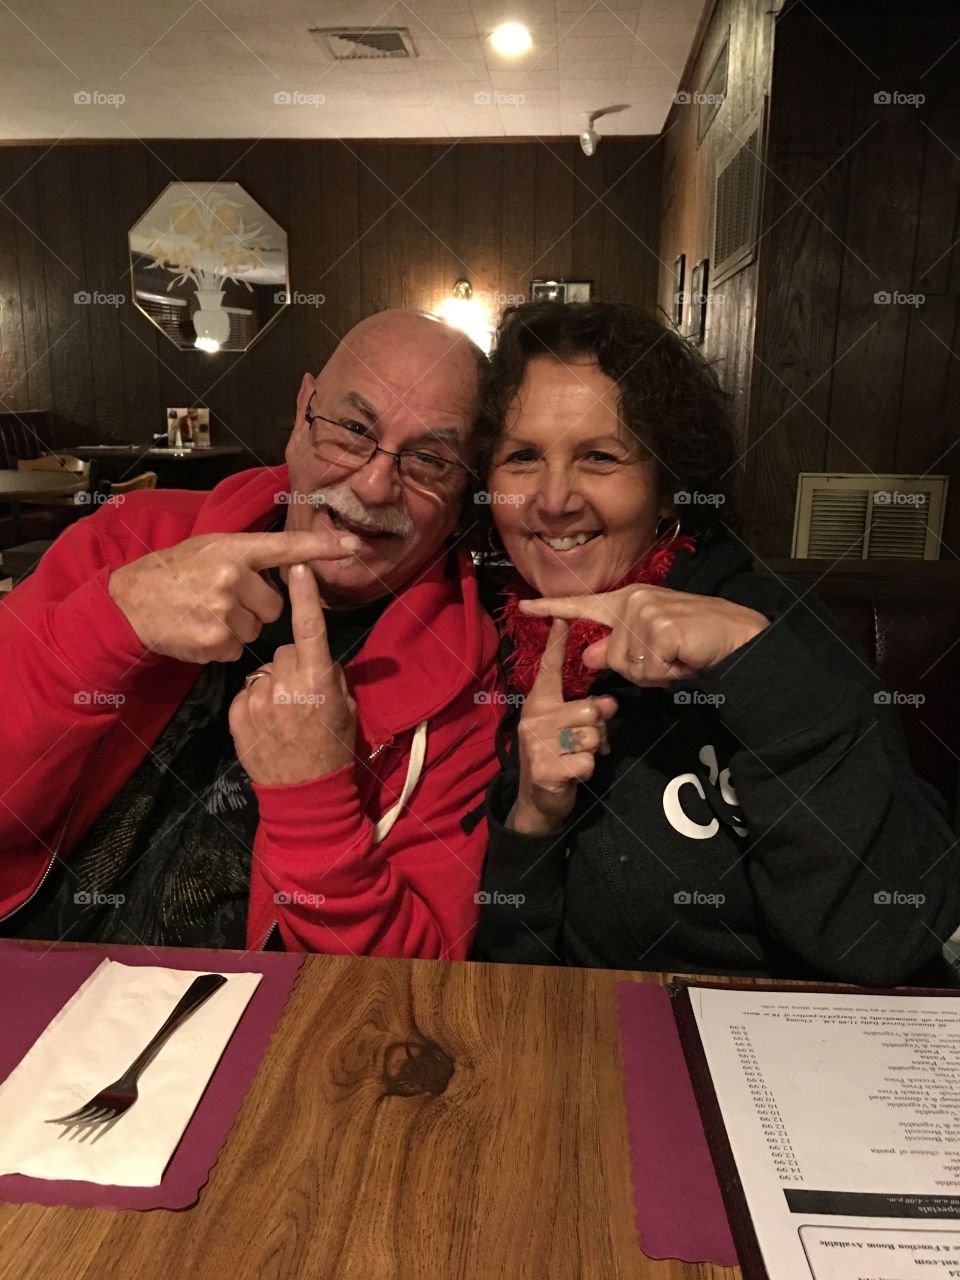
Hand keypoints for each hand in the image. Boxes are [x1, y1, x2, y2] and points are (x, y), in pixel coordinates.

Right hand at [108, 529, 358, 663]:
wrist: (129, 602)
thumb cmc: (173, 572)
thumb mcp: (209, 548)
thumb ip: (249, 554)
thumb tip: (294, 560)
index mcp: (233, 548)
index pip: (286, 546)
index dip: (322, 548)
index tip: (352, 548)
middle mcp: (232, 576)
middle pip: (274, 605)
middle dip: (254, 607)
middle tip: (220, 599)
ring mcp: (224, 609)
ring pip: (256, 628)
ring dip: (236, 626)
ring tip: (205, 613)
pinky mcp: (216, 640)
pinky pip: (238, 647)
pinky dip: (222, 645)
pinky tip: (199, 630)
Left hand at [228, 563, 356, 784]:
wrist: (303, 792)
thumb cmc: (333, 749)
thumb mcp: (345, 709)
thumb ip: (332, 677)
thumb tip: (321, 657)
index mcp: (318, 680)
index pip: (309, 627)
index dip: (304, 594)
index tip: (299, 565)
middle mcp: (287, 684)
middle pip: (284, 649)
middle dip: (292, 662)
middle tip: (302, 692)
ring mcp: (259, 699)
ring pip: (264, 670)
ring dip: (273, 684)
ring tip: (284, 713)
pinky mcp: (238, 714)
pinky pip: (248, 691)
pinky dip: (257, 702)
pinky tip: (268, 724)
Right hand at [508, 618, 617, 835]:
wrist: (537, 799)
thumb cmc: (556, 754)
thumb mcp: (570, 727)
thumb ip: (588, 710)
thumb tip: (611, 703)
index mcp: (539, 701)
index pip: (549, 668)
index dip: (557, 643)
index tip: (561, 617)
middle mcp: (534, 717)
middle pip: (590, 708)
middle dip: (597, 727)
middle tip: (583, 740)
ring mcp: (537, 743)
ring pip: (592, 735)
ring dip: (592, 749)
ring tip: (577, 755)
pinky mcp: (546, 767)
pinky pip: (587, 761)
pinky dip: (588, 769)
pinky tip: (573, 773)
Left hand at [520, 585, 767, 685]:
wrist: (740, 636)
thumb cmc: (698, 641)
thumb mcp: (653, 646)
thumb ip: (619, 649)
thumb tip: (588, 656)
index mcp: (629, 601)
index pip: (584, 606)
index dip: (553, 608)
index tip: (526, 608)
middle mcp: (633, 602)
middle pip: (611, 658)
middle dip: (641, 671)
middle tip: (671, 659)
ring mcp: (645, 613)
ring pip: (629, 667)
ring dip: (657, 674)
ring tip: (680, 657)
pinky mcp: (658, 629)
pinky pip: (648, 671)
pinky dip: (669, 674)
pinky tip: (686, 659)